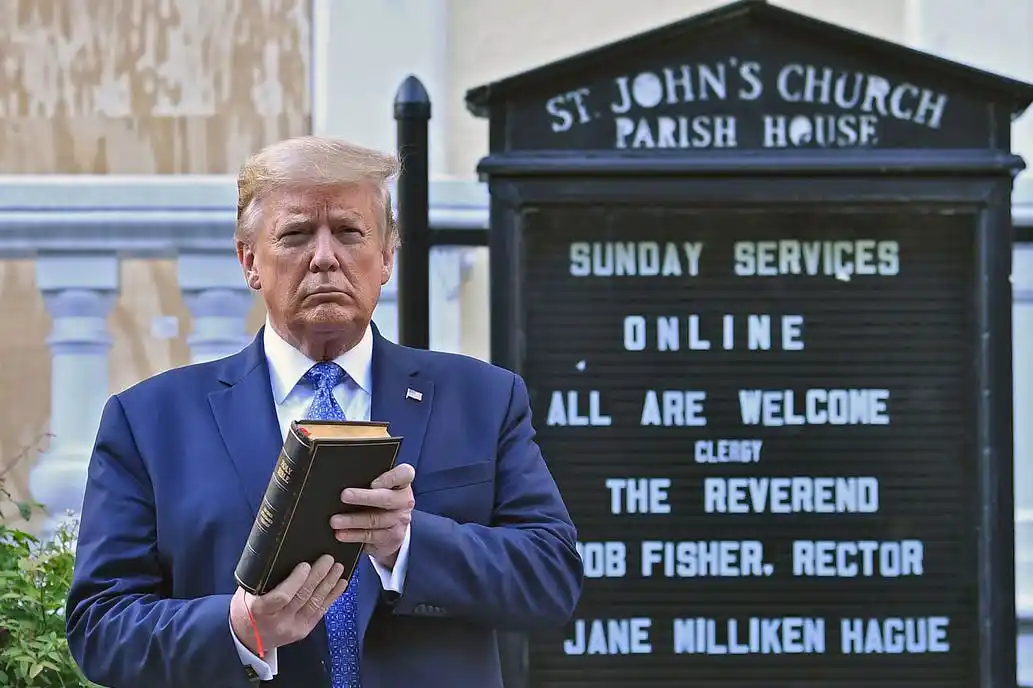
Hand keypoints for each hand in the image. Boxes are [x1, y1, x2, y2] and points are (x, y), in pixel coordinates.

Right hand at [230, 555, 346, 655]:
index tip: (305, 564)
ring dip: (329, 584)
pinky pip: (320, 612)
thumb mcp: (245, 593)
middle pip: (303, 597)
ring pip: (315, 603)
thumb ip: (262, 579)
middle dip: (319, 576)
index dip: (297, 580)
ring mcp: (292, 628)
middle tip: (328, 559)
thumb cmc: (245, 611)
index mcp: (261, 610)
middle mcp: (278, 621)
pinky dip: (331, 596)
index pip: (283, 596)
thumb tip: (282, 555)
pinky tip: (340, 584)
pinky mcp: (302, 631)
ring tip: (337, 568)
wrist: (246, 640)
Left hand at [331, 463, 415, 567]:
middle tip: (344, 496)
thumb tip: (344, 480)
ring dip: (353, 520)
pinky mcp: (391, 537)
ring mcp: (399, 520)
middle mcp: (404, 501)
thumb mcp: (382, 488)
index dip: (391, 478)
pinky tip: (341, 534)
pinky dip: (353, 535)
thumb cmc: (381, 501)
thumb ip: (369, 481)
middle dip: (364, 497)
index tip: (373, 483)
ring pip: (375, 520)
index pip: (405, 474)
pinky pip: (370, 536)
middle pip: (386, 498)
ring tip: (335, 520)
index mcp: (402, 483)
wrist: (392, 528)